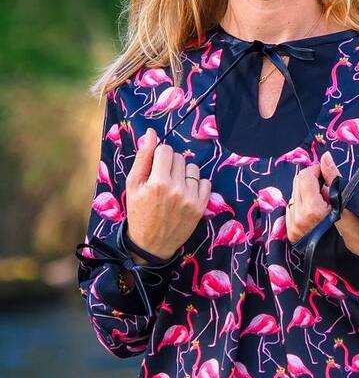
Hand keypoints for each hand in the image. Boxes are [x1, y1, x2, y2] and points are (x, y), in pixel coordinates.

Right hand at [124, 127, 211, 259]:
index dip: (158, 157)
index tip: (154, 169)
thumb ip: (142, 157)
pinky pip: (206, 182)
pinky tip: (185, 194)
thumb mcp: (133, 185)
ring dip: (184, 174)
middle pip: (179, 157)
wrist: (151, 244)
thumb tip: (150, 132)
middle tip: (162, 180)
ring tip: (174, 187)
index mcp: (157, 182)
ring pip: (193, 168)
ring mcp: (191, 198)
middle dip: (170, 165)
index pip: (165, 150)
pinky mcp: (201, 206)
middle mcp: (177, 189)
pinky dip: (197, 185)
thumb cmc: (139, 212)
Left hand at [286, 151, 358, 256]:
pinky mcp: (291, 234)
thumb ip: (332, 176)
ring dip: (306, 192)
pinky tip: (315, 211)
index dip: (317, 170)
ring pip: (293, 195)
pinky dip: (302, 204)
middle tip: (326, 186)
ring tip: (323, 201)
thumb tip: (325, 156)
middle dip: (311, 179)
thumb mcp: (346, 200)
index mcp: (312, 210)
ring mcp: (293, 228)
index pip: (305, 176)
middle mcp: (298, 219)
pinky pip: (292, 209)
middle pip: (297, 183)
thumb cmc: (355, 229)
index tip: (327, 174)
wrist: (351, 258)